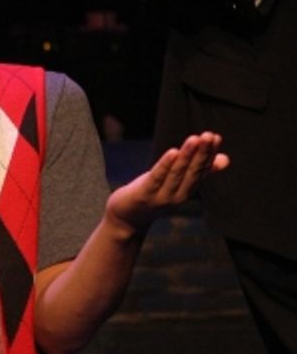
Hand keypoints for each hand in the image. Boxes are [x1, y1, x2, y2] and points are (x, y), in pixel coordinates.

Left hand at [106, 131, 228, 233]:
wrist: (127, 217)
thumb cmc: (154, 194)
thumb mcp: (178, 182)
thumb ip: (199, 171)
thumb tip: (226, 159)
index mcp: (187, 190)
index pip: (201, 170)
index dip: (209, 154)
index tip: (216, 138)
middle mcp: (178, 195)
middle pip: (192, 172)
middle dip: (202, 153)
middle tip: (210, 135)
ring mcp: (161, 196)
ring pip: (177, 173)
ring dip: (186, 156)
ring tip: (194, 139)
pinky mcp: (144, 194)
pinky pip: (156, 178)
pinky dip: (165, 165)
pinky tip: (173, 152)